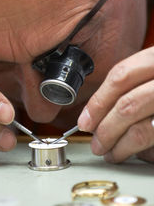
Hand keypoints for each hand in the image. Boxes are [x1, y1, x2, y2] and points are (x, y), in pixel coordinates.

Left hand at [78, 47, 153, 162]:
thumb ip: (136, 82)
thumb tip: (99, 110)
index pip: (120, 76)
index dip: (98, 100)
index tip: (85, 120)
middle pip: (128, 105)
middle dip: (106, 129)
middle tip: (96, 143)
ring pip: (142, 129)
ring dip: (120, 145)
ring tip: (110, 153)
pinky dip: (144, 152)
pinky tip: (136, 154)